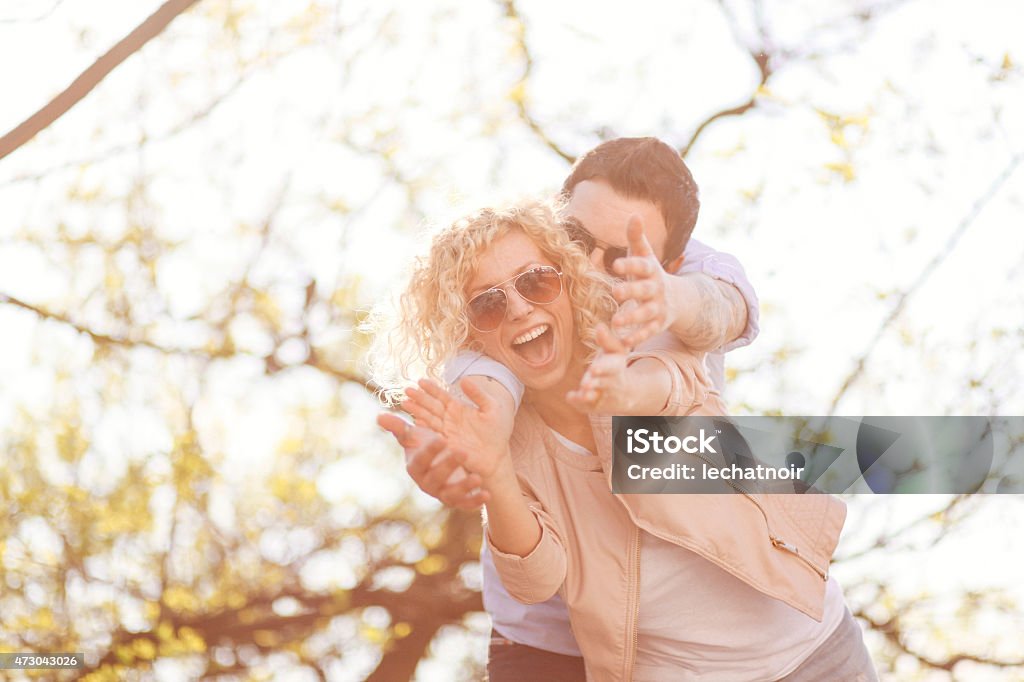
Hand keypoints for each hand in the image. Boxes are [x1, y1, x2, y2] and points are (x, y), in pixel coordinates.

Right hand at [377, 412, 488, 509]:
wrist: (440, 464)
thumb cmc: (425, 447)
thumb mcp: (415, 437)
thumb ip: (399, 427)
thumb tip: (379, 416)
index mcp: (416, 467)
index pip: (421, 460)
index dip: (429, 451)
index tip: (441, 438)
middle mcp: (427, 483)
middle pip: (436, 477)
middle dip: (448, 465)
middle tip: (462, 451)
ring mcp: (442, 493)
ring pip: (451, 494)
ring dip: (464, 487)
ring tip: (478, 477)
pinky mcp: (456, 501)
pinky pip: (465, 504)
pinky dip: (475, 501)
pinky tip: (487, 494)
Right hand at [403, 377, 510, 480]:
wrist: (497, 456)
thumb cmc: (497, 431)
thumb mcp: (492, 408)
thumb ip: (478, 394)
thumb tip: (464, 379)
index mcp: (459, 408)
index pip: (442, 395)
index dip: (432, 389)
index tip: (420, 381)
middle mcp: (450, 419)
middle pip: (432, 406)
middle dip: (420, 398)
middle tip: (407, 390)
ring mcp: (447, 432)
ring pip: (430, 419)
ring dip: (418, 411)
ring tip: (405, 403)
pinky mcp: (448, 445)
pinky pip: (434, 435)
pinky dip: (425, 429)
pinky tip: (416, 423)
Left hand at [566, 323, 634, 413]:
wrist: (626, 392)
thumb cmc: (614, 365)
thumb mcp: (615, 351)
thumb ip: (607, 340)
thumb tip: (600, 326)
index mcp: (615, 368)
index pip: (610, 368)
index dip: (602, 369)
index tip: (593, 368)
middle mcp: (610, 384)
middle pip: (603, 384)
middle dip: (594, 383)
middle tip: (585, 383)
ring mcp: (603, 396)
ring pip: (595, 397)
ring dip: (588, 395)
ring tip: (581, 393)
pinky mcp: (595, 406)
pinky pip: (587, 407)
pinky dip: (579, 404)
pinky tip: (569, 397)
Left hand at [610, 215, 674, 347]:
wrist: (677, 299)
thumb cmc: (650, 273)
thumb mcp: (644, 255)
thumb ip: (636, 237)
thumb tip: (634, 214)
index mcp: (651, 271)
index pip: (642, 266)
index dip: (630, 264)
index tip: (615, 263)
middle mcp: (656, 289)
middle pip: (644, 290)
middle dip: (631, 290)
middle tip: (615, 292)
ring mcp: (658, 308)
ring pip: (646, 313)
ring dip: (633, 317)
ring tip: (616, 320)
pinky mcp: (657, 325)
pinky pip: (647, 332)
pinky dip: (637, 337)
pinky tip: (624, 342)